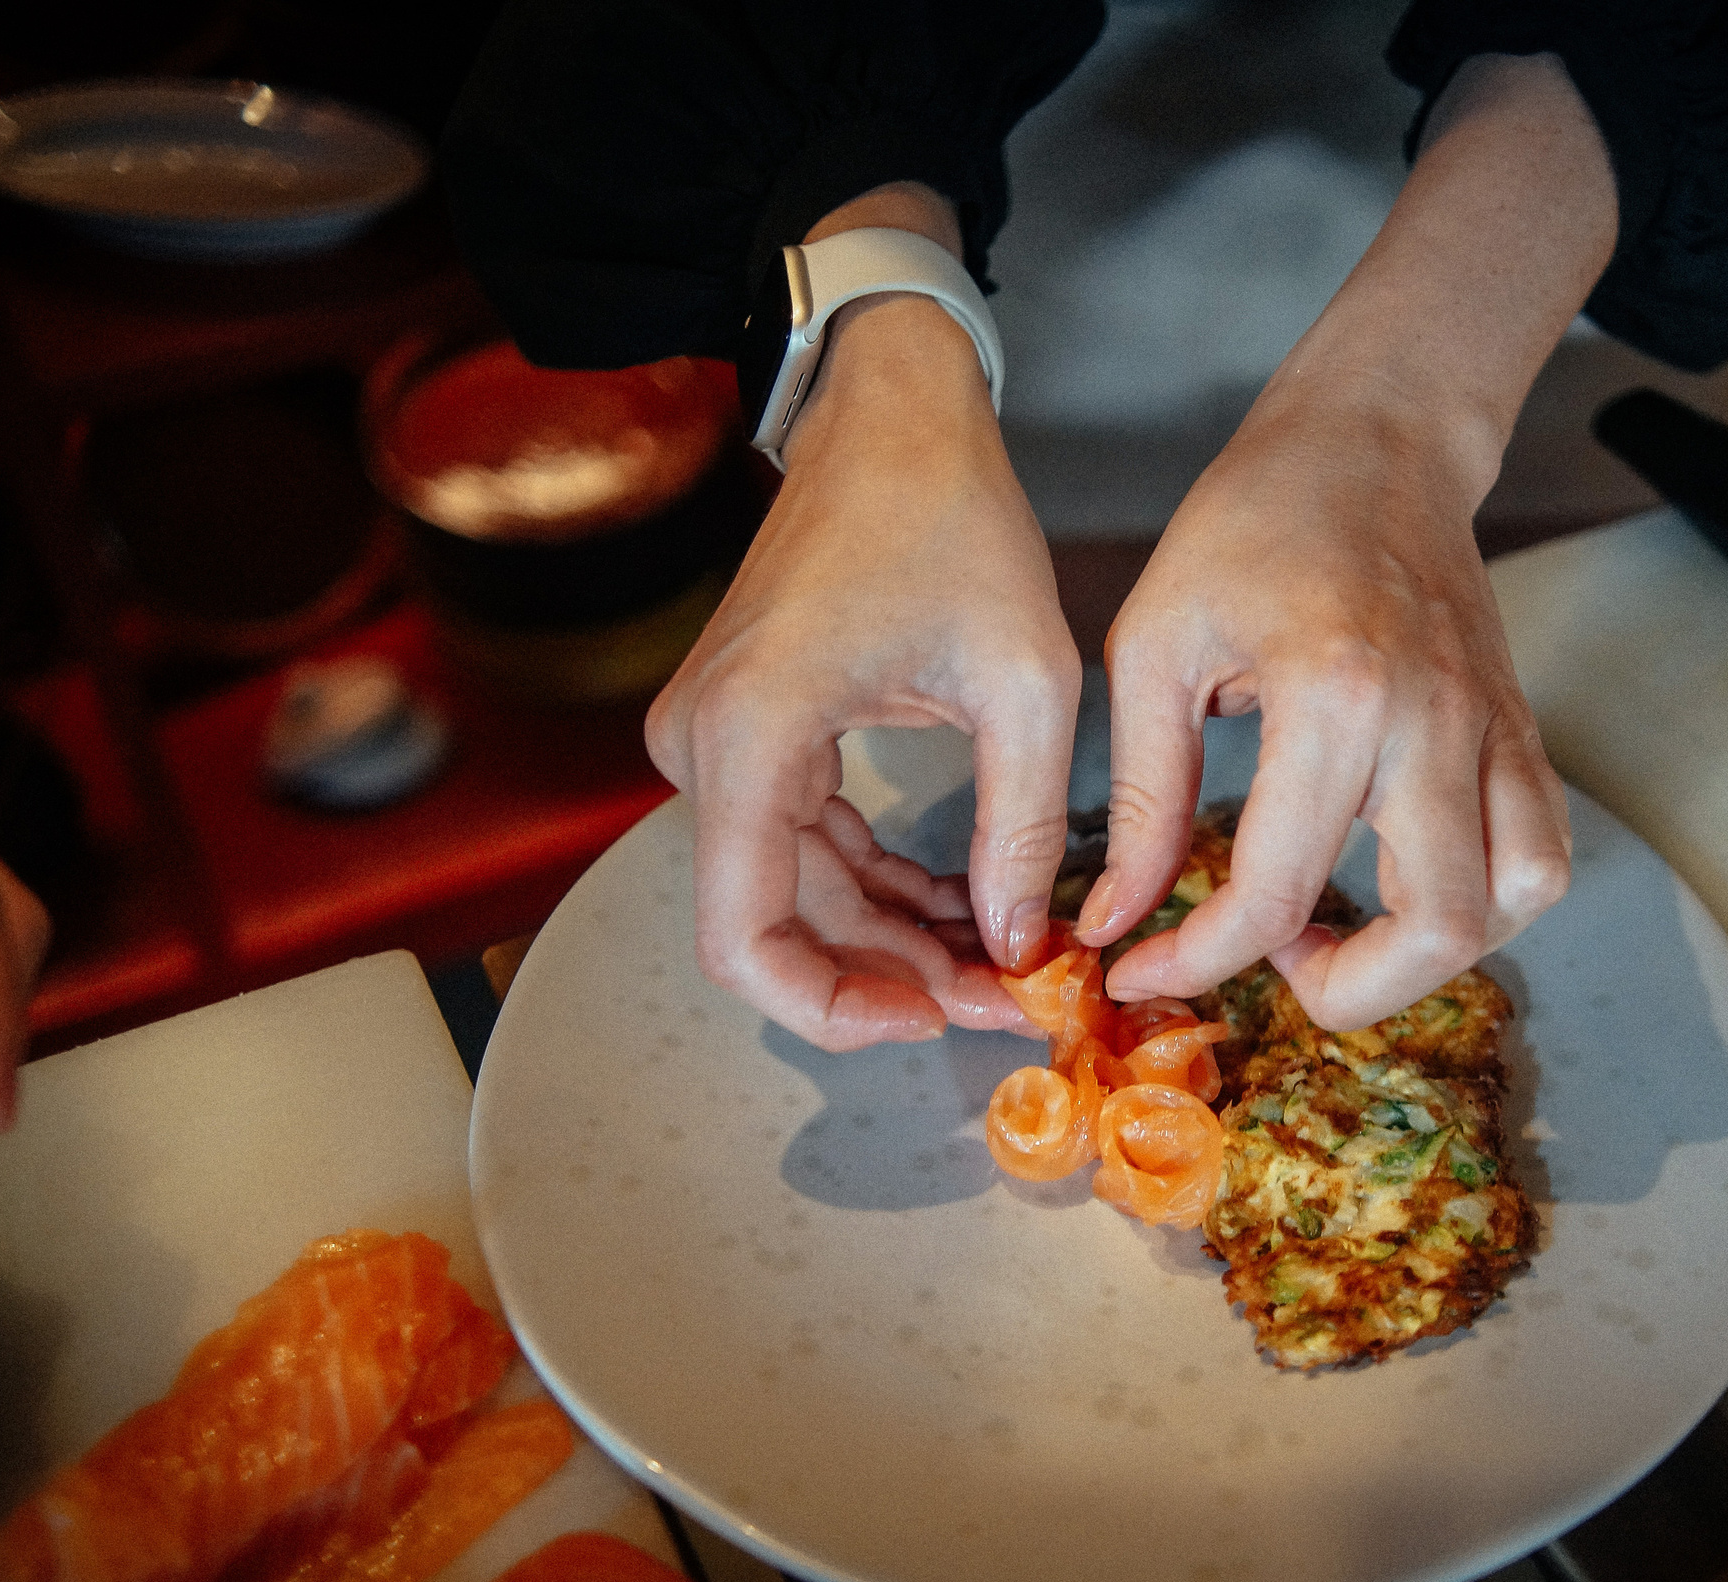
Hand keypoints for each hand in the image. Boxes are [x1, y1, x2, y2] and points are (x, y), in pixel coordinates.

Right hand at [643, 188, 1079, 1051]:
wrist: (891, 413)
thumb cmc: (952, 516)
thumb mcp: (1024, 681)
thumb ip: (1021, 828)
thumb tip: (1022, 950)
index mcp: (750, 737)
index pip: (744, 940)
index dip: (834, 1009)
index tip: (937, 1020)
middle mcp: (703, 749)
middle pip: (777, 928)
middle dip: (896, 980)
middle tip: (1013, 1000)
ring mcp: (716, 744)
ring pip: (795, 898)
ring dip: (897, 942)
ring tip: (1010, 966)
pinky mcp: (749, 736)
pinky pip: (804, 848)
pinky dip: (884, 890)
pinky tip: (971, 910)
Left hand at [1076, 53, 1617, 1028]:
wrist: (1373, 439)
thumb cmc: (1252, 523)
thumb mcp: (1155, 646)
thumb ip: (1141, 797)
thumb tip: (1115, 921)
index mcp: (1335, 696)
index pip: (1279, 890)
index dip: (1201, 959)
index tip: (1147, 968)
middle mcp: (1435, 723)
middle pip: (1436, 933)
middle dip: (1344, 992)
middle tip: (1273, 964)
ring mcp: (1495, 730)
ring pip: (1510, 907)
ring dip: (1428, 956)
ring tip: (1344, 928)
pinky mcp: (1522, 732)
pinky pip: (1542, 856)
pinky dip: (1488, 904)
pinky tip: (1407, 884)